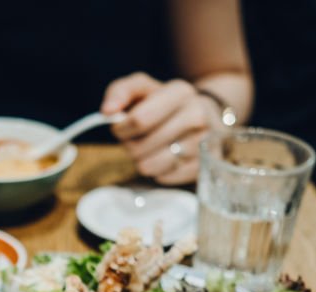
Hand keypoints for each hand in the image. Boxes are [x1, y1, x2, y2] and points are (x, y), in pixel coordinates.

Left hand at [101, 73, 215, 184]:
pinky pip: (162, 178)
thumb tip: (107, 111)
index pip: (139, 119)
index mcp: (180, 93)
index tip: (120, 127)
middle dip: (130, 145)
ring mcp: (202, 144)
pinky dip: (158, 170)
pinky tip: (165, 156)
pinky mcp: (200, 167)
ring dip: (142, 159)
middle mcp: (197, 116)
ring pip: (148, 166)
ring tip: (150, 147)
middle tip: (138, 137)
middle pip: (140, 147)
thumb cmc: (165, 104)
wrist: (208, 117)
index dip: (122, 128)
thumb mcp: (143, 89)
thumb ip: (120, 91)